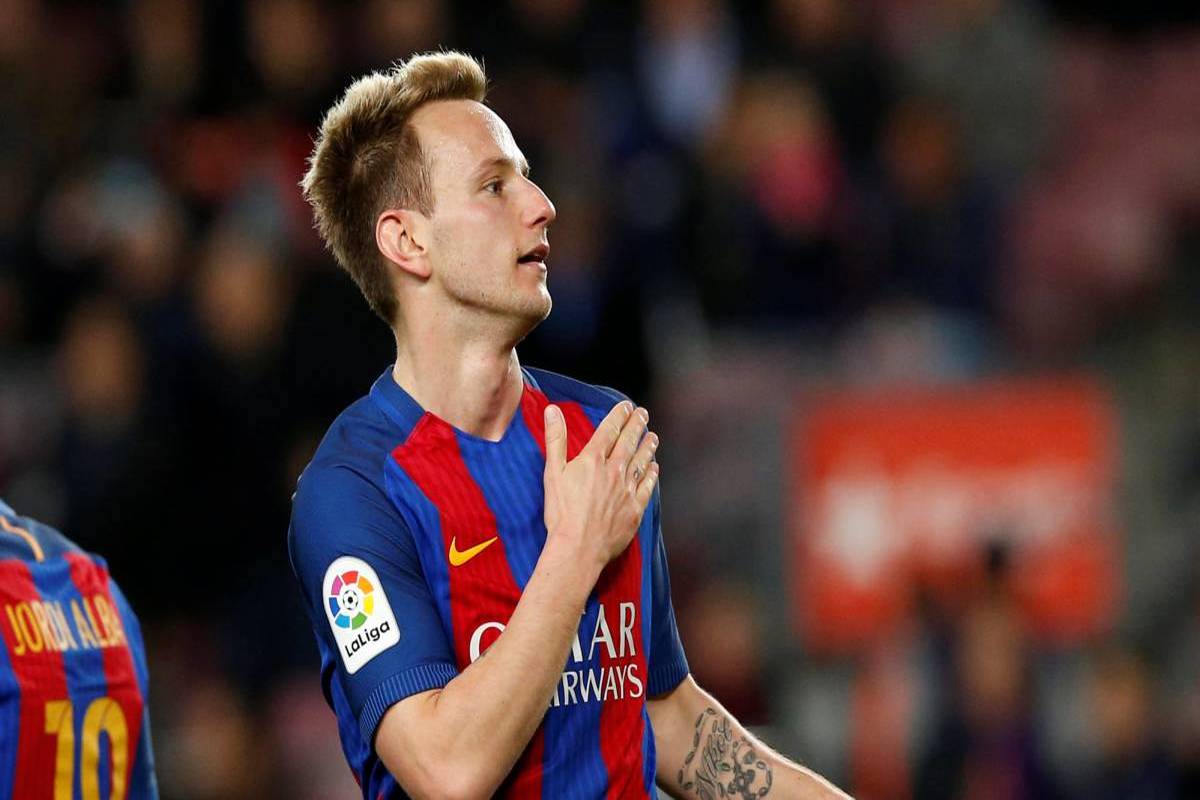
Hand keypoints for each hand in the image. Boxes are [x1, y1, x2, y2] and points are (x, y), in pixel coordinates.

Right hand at [542, 400, 658, 567]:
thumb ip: (555, 439)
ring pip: (641, 462)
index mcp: (593, 460)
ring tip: (653, 437)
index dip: (618, 415)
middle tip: (644, 414)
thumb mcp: (552, 472)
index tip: (626, 406)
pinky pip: (647, 487)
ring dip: (647, 447)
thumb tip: (553, 410)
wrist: (578, 547)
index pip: (609, 430)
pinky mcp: (634, 509)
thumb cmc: (561, 512)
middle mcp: (614, 471)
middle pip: (629, 442)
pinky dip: (651, 475)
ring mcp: (627, 490)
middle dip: (637, 425)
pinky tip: (654, 468)